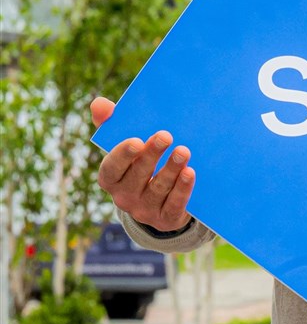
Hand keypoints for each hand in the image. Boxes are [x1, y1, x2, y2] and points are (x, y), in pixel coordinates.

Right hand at [92, 97, 194, 233]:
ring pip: (158, 189)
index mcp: (111, 178)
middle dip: (152, 155)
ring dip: (171, 169)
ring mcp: (144, 210)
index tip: (137, 140)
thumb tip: (99, 103)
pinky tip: (190, 173)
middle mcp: (124, 197)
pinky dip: (182, 189)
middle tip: (166, 136)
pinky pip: (174, 205)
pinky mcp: (166, 219)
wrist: (161, 202)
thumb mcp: (126, 146)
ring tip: (183, 151)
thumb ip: (110, 124)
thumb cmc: (141, 164)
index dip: (122, 155)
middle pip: (138, 175)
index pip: (111, 168)